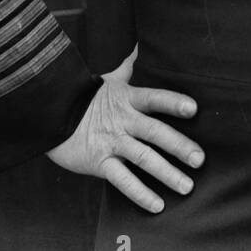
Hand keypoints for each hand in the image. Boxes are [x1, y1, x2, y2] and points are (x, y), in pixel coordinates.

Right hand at [46, 45, 202, 211]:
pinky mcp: (99, 163)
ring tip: (187, 186)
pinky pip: (122, 180)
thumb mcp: (108, 80)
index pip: (155, 98)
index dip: (173, 102)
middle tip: (200, 160)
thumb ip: (128, 67)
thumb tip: (139, 45)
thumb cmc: (84, 97)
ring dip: (167, 174)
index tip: (193, 109)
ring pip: (143, 159)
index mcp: (128, 99)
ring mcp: (112, 143)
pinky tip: (158, 205)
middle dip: (179, 145)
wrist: (50, 114)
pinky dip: (140, 193)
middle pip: (155, 132)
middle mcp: (123, 121)